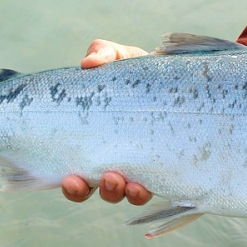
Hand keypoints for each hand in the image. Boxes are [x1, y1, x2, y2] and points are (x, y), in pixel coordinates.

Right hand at [61, 39, 152, 204]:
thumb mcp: (119, 58)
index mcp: (95, 142)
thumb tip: (88, 63)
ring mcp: (138, 165)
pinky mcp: (163, 165)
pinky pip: (153, 186)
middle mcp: (112, 159)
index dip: (72, 184)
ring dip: (121, 192)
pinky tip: (144, 185)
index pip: (76, 172)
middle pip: (96, 189)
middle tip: (105, 179)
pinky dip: (145, 189)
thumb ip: (102, 54)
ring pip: (124, 193)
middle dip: (98, 190)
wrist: (176, 78)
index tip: (70, 178)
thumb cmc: (139, 72)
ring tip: (124, 183)